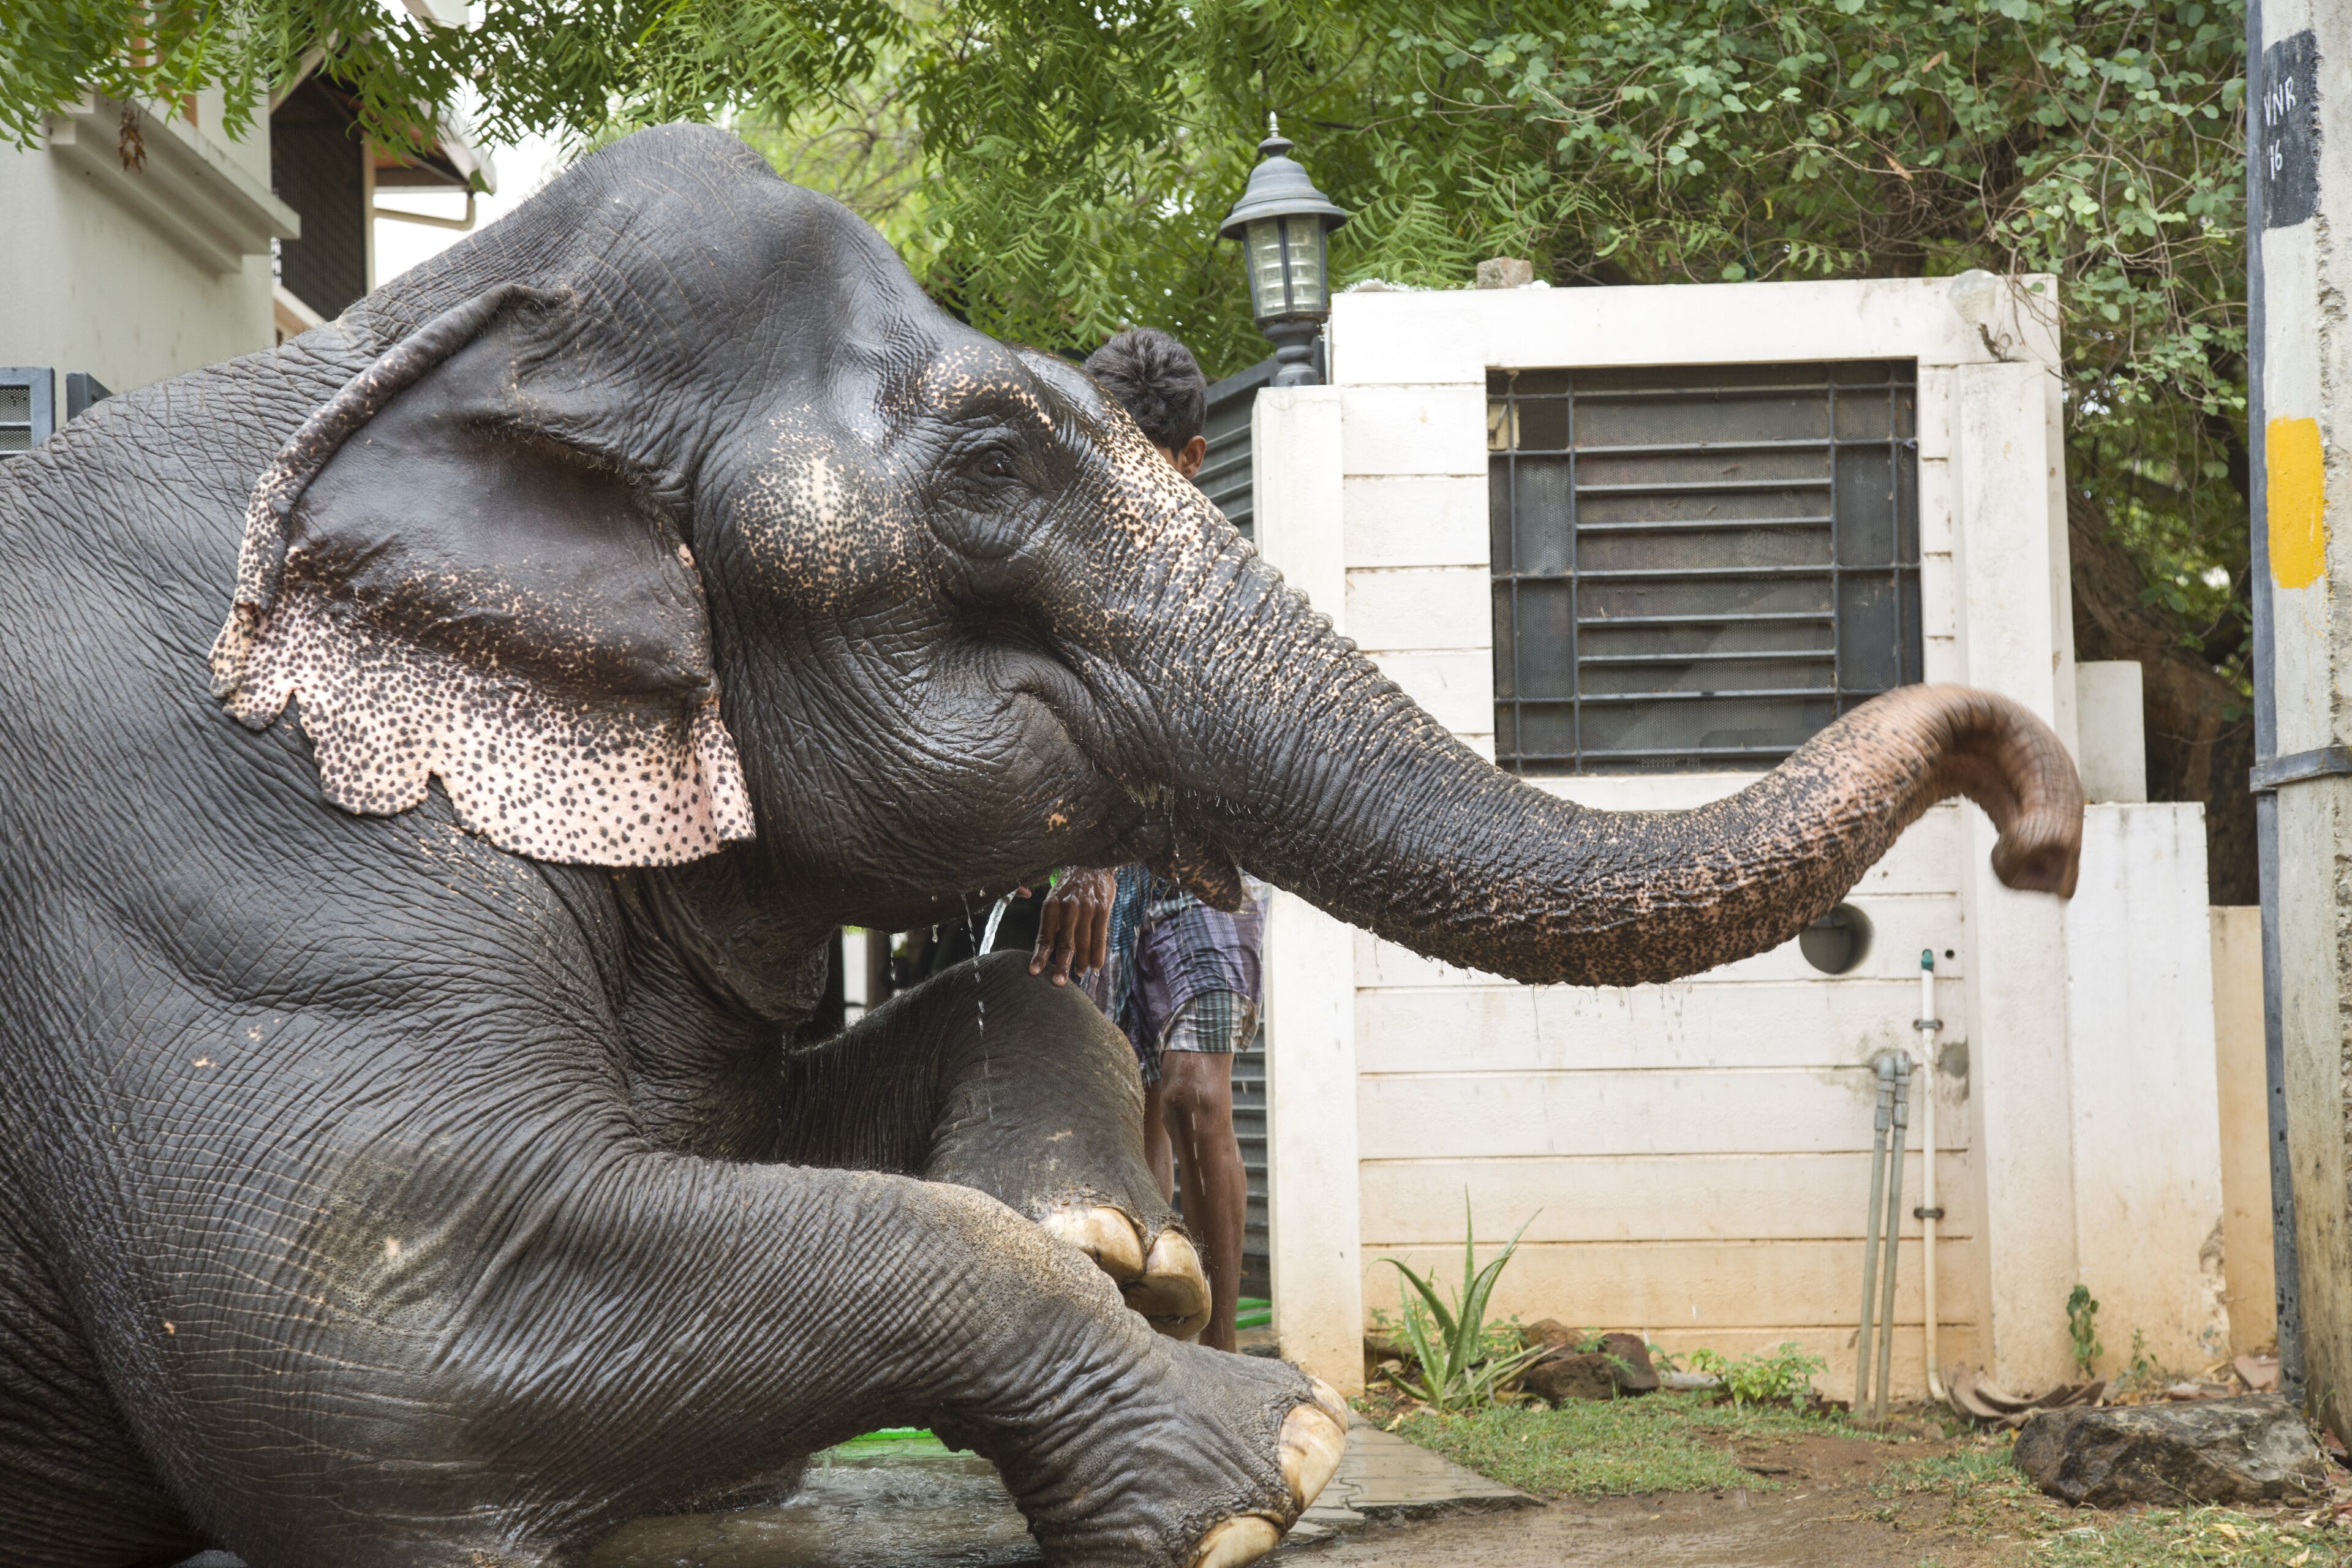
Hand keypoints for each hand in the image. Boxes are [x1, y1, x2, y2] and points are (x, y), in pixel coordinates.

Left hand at [1031, 868, 1115, 985]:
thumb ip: (1050, 919)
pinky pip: (1100, 936)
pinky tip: (1096, 966)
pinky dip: (1099, 954)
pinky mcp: (1102, 909)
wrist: (1092, 861)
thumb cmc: (1070, 885)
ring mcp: (1087, 909)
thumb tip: (1044, 945)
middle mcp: (1068, 908)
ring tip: (1080, 974)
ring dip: (1082, 962)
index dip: (1039, 956)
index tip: (1034, 972)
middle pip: (1065, 943)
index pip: (1044, 937)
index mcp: (1051, 906)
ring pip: (1084, 943)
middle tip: (1059, 983)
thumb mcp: (1053, 896)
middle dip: (1061, 965)